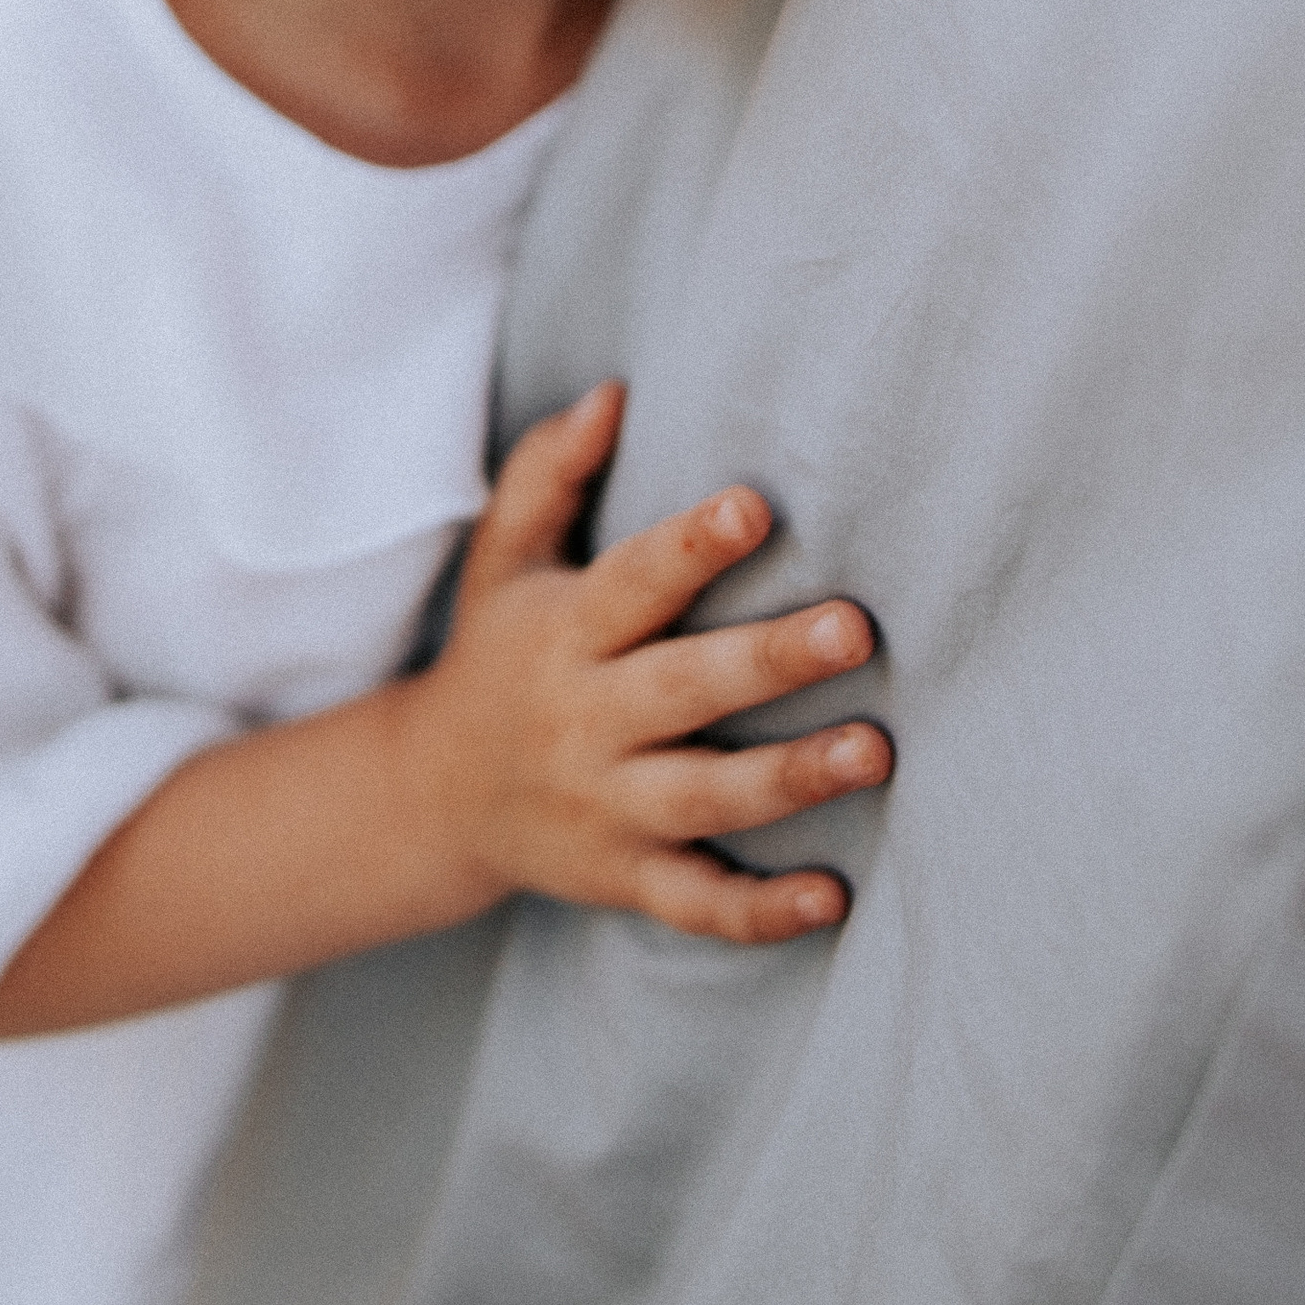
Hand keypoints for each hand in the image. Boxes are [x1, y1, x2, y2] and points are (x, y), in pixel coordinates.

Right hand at [404, 380, 888, 943]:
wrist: (430, 798)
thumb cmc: (496, 652)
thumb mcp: (502, 558)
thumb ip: (551, 472)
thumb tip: (613, 393)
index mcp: (566, 631)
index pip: (633, 582)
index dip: (692, 545)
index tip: (756, 506)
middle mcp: (585, 719)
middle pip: (685, 688)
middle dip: (770, 661)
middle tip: (854, 629)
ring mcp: (606, 806)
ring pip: (704, 797)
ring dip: (789, 778)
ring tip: (874, 751)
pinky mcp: (622, 877)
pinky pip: (694, 903)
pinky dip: (758, 911)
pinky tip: (833, 898)